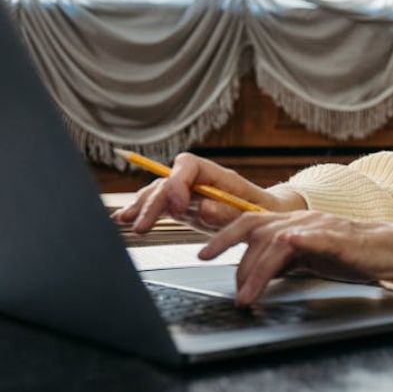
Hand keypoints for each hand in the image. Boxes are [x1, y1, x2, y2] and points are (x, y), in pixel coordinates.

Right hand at [111, 153, 306, 234]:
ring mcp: (188, 193)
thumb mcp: (254, 214)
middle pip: (167, 182)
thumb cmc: (264, 212)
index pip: (187, 165)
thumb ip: (228, 212)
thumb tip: (203, 208)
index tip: (178, 206)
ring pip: (158, 192)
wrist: (268, 216)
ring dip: (140, 206)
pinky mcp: (183, 208)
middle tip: (142, 226)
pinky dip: (142, 211)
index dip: (177, 183)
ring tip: (125, 220)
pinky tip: (124, 219)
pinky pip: (159, 206)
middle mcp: (198, 180)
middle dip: (152, 203)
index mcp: (216, 174)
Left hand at [198, 211, 392, 305]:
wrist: (390, 249)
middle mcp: (299, 219)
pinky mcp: (335, 238)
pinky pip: (309, 238)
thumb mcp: (307, 259)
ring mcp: (316, 227)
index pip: (249, 224)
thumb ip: (281, 261)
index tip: (202, 253)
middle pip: (253, 226)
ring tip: (246, 297)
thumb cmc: (351, 255)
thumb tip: (254, 275)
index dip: (223, 235)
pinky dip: (292, 246)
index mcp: (291, 223)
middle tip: (207, 264)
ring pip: (274, 241)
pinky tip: (282, 256)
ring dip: (255, 270)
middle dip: (225, 244)